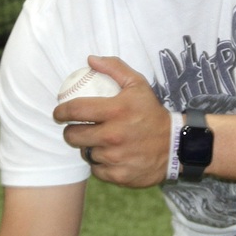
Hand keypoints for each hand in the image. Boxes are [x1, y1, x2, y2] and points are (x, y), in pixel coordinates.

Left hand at [53, 56, 172, 187]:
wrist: (175, 146)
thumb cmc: (152, 113)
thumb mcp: (138, 85)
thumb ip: (115, 68)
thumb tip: (90, 60)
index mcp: (116, 110)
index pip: (75, 110)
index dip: (61, 111)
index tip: (60, 113)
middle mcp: (113, 135)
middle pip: (73, 136)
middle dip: (70, 132)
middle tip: (76, 129)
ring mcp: (115, 158)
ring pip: (85, 153)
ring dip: (88, 148)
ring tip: (98, 142)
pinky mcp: (119, 175)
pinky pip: (96, 170)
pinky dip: (99, 164)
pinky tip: (108, 157)